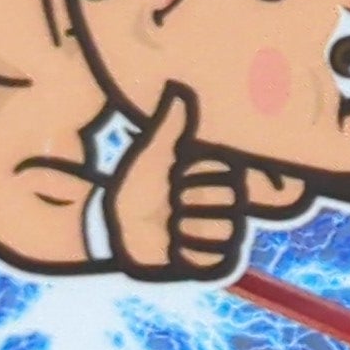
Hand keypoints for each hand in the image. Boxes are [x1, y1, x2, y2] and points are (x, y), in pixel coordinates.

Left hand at [106, 84, 244, 280]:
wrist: (120, 224)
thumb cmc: (139, 184)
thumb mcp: (154, 151)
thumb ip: (171, 122)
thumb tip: (177, 88)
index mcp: (221, 178)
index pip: (226, 176)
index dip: (193, 178)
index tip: (174, 177)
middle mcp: (228, 206)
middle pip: (228, 205)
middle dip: (188, 205)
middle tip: (170, 204)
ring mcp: (222, 234)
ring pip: (222, 233)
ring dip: (186, 230)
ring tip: (170, 227)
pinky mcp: (213, 261)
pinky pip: (215, 258)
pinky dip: (188, 255)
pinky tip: (173, 247)